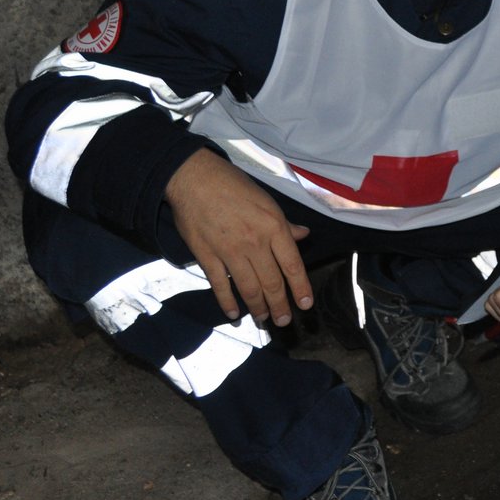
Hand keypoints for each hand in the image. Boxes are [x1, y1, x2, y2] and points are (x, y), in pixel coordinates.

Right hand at [164, 149, 311, 324]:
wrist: (194, 178)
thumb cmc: (234, 186)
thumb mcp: (268, 201)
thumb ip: (285, 224)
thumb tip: (304, 235)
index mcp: (274, 228)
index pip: (293, 265)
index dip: (300, 288)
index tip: (305, 305)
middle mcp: (255, 243)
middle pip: (271, 282)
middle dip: (279, 305)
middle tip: (284, 321)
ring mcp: (229, 251)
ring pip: (248, 287)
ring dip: (257, 307)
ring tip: (264, 320)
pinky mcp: (206, 256)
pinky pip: (219, 285)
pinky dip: (227, 302)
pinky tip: (234, 314)